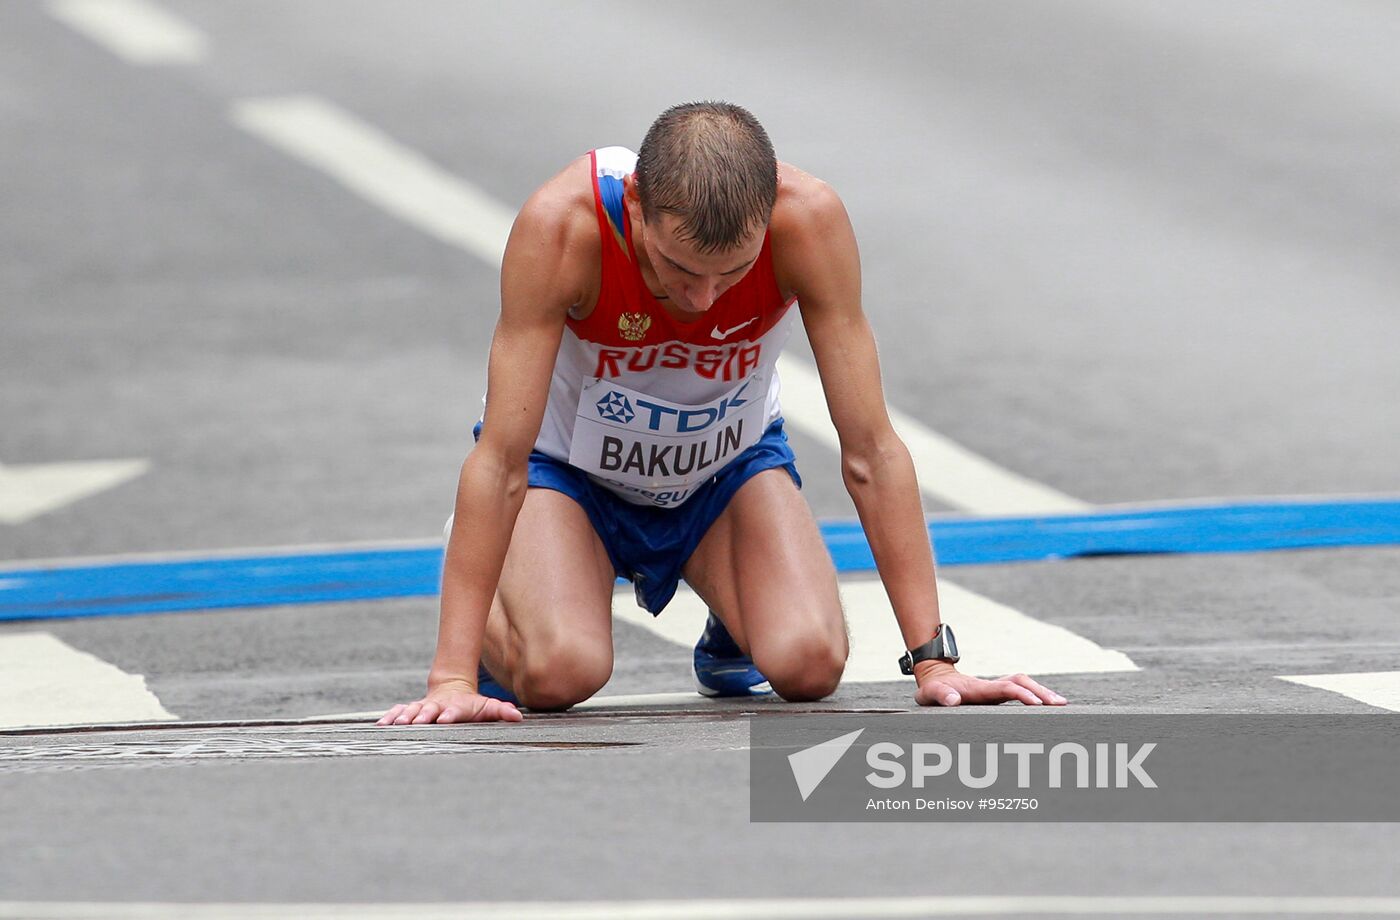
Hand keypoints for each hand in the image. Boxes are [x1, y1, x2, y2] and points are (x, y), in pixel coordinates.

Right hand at [377, 679, 523, 724]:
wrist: (452, 689)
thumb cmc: (472, 705)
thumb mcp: (488, 707)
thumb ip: (501, 711)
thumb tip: (517, 717)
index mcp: (456, 706)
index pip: (454, 710)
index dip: (450, 714)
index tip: (444, 719)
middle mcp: (437, 706)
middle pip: (430, 709)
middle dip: (423, 715)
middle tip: (416, 721)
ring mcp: (423, 706)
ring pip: (412, 710)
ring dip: (404, 716)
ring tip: (397, 723)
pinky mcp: (412, 709)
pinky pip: (398, 712)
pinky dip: (390, 717)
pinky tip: (381, 725)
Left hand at [913, 661, 1066, 706]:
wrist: (935, 677)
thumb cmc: (934, 689)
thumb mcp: (931, 693)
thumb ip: (941, 696)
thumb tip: (954, 701)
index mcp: (978, 689)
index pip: (1005, 688)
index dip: (1021, 694)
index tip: (1037, 704)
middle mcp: (991, 686)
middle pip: (1021, 682)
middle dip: (1041, 691)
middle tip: (1060, 704)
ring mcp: (995, 688)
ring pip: (1024, 684)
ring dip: (1042, 691)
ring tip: (1062, 704)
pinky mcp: (997, 692)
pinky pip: (1021, 689)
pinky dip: (1036, 694)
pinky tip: (1049, 704)